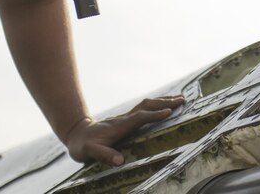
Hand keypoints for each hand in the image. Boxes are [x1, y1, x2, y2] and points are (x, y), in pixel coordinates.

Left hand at [65, 96, 184, 165]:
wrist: (76, 134)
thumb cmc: (83, 145)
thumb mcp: (89, 152)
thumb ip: (104, 155)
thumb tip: (120, 161)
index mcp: (119, 126)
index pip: (139, 118)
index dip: (154, 115)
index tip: (169, 113)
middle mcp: (124, 119)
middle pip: (146, 106)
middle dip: (164, 103)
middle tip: (182, 100)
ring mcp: (125, 118)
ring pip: (146, 105)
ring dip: (163, 101)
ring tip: (179, 99)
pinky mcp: (126, 119)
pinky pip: (145, 109)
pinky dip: (157, 105)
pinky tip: (164, 106)